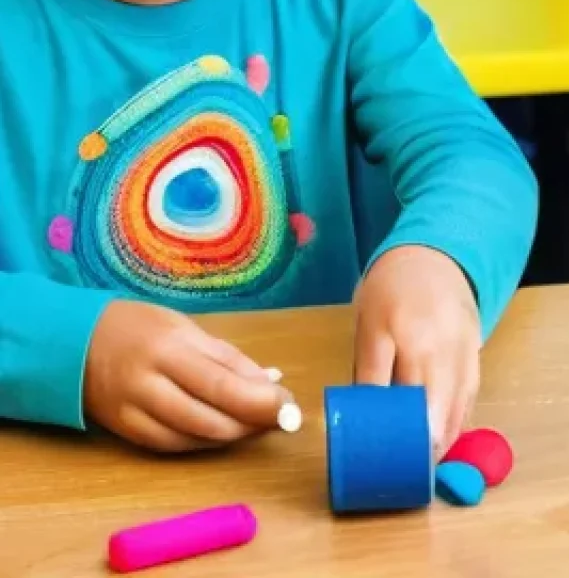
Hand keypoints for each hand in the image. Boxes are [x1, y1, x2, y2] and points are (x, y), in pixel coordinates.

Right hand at [84, 300, 290, 452]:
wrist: (73, 344)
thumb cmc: (141, 328)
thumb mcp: (187, 329)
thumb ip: (228, 358)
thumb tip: (271, 382)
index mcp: (170, 347)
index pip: (223, 383)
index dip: (261, 401)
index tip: (290, 405)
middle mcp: (150, 383)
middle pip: (211, 417)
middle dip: (253, 422)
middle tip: (281, 418)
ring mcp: (134, 412)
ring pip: (194, 438)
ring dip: (234, 435)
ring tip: (258, 424)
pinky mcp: (125, 432)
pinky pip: (173, 446)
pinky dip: (205, 442)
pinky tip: (225, 432)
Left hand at [352, 246, 481, 456]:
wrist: (435, 255)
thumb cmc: (392, 290)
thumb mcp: (368, 326)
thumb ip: (370, 371)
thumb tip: (366, 418)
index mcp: (406, 338)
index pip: (402, 400)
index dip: (399, 433)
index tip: (392, 459)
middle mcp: (441, 347)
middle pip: (436, 408)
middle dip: (426, 443)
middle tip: (411, 468)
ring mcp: (465, 349)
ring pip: (459, 405)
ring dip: (446, 436)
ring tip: (430, 460)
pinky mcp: (478, 350)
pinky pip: (471, 392)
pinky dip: (460, 415)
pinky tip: (449, 432)